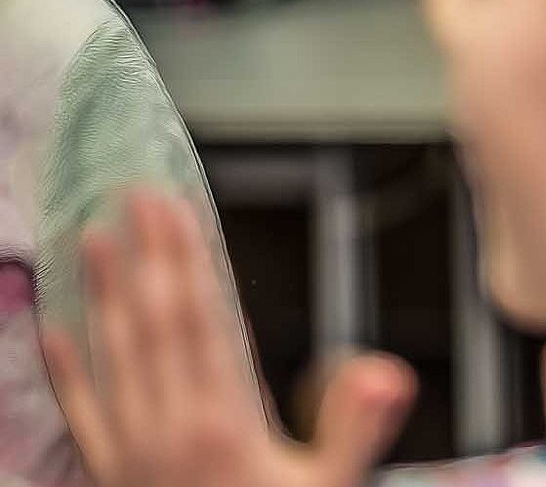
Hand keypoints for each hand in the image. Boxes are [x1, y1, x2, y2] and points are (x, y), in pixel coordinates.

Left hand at [42, 190, 415, 486]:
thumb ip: (358, 429)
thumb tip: (385, 371)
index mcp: (223, 425)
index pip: (201, 320)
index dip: (188, 260)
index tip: (177, 207)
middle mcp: (169, 431)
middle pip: (154, 324)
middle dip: (147, 255)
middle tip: (134, 194)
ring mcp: (133, 453)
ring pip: (114, 357)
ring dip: (103, 294)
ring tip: (95, 237)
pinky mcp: (112, 475)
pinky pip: (82, 413)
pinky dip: (66, 368)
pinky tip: (53, 328)